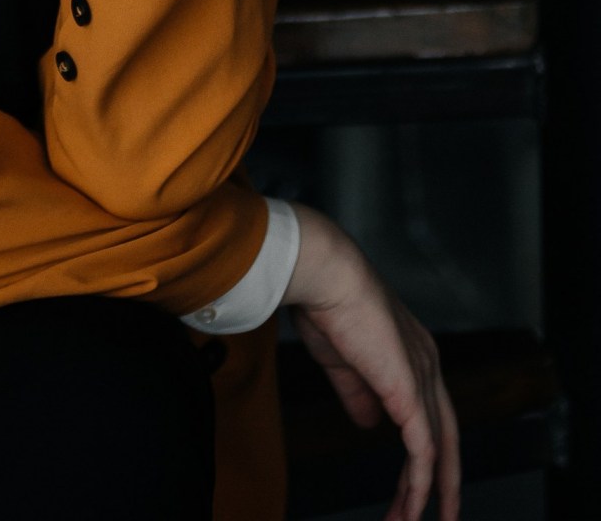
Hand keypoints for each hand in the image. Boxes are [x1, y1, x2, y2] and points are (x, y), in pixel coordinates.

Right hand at [285, 204, 460, 520]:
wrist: (324, 275)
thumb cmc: (325, 303)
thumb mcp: (342, 359)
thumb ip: (359, 393)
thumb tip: (369, 425)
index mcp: (413, 351)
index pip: (429, 410)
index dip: (428, 447)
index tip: (416, 479)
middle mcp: (427, 364)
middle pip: (447, 435)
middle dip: (444, 480)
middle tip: (442, 516)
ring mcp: (422, 377)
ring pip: (437, 449)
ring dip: (424, 492)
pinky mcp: (409, 391)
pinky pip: (423, 450)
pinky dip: (418, 484)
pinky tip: (411, 508)